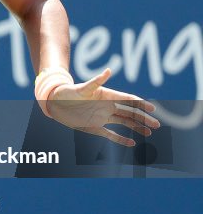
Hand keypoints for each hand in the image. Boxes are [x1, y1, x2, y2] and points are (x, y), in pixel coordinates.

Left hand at [45, 68, 159, 145]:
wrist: (55, 103)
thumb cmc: (69, 92)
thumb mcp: (83, 87)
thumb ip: (97, 81)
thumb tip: (109, 70)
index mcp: (107, 96)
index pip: (128, 100)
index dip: (140, 104)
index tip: (152, 108)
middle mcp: (107, 107)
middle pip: (130, 112)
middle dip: (143, 118)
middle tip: (157, 124)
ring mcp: (102, 117)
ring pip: (124, 123)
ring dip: (137, 127)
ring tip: (149, 132)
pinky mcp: (94, 127)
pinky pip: (110, 134)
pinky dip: (121, 139)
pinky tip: (132, 143)